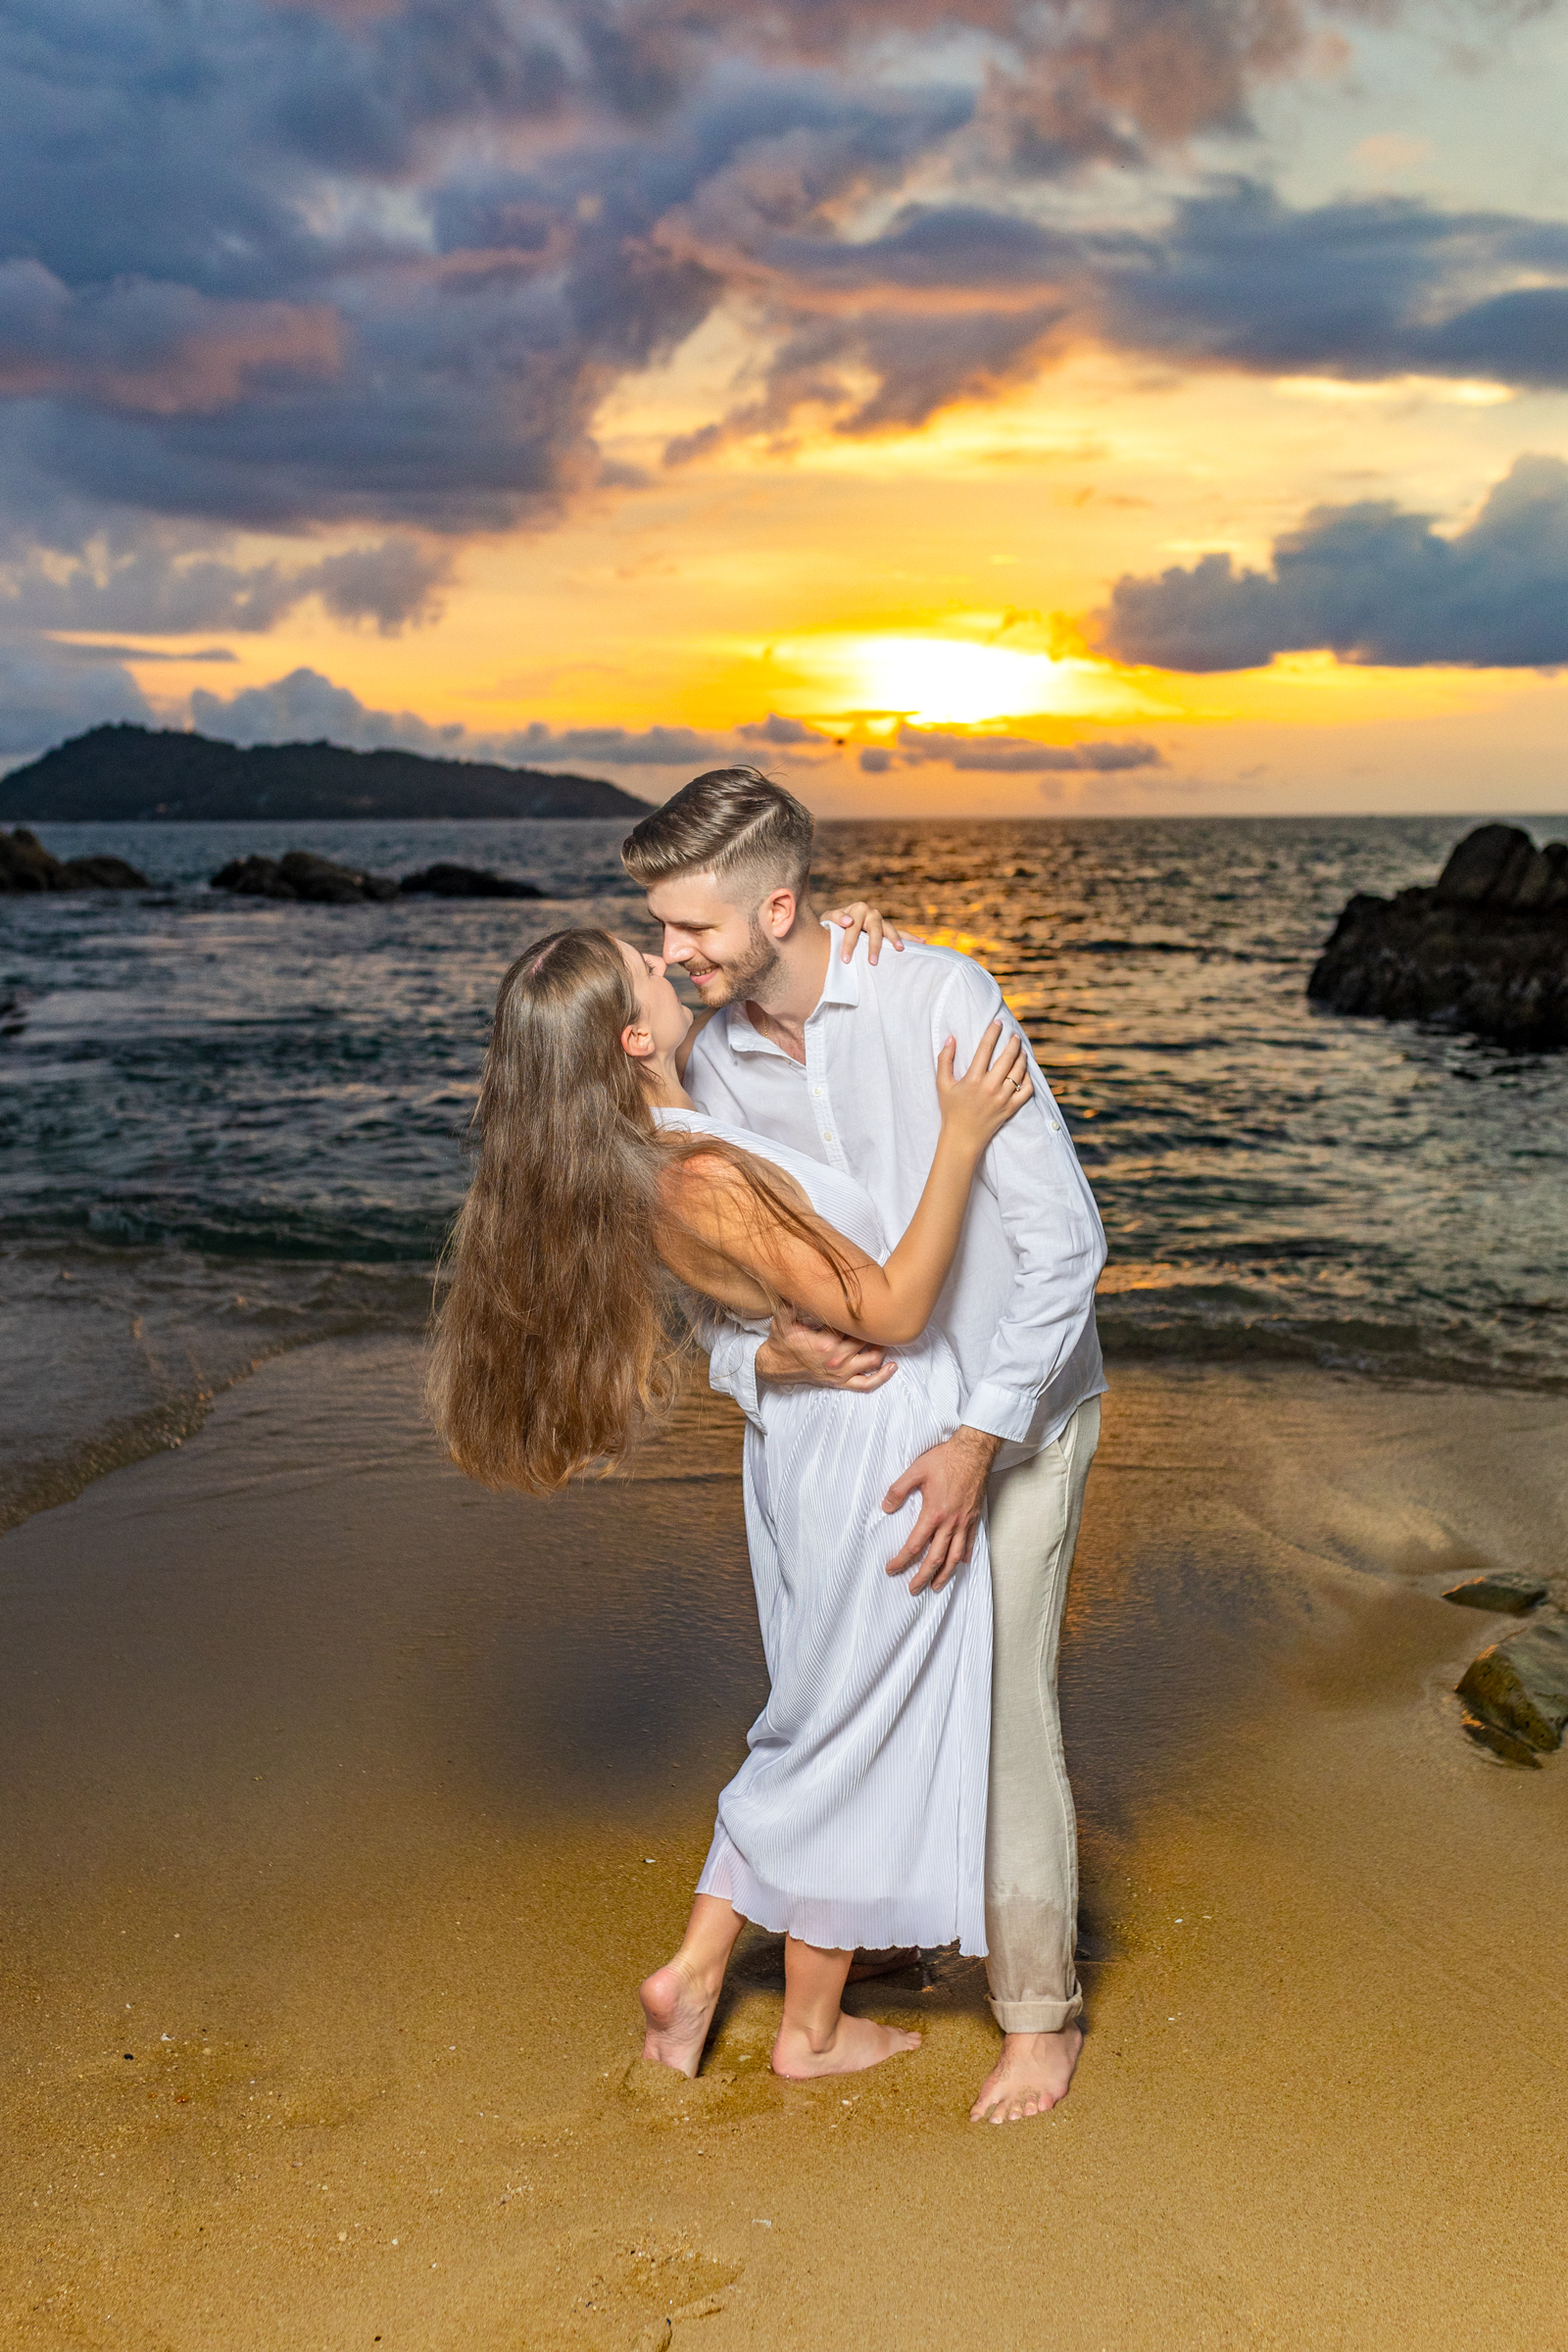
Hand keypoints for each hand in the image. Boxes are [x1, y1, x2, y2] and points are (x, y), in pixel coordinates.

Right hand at [756, 1307, 897, 1392]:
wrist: (774, 1365)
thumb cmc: (781, 1341)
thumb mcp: (782, 1319)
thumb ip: (791, 1303)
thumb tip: (797, 1284)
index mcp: (825, 1342)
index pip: (853, 1327)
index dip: (864, 1318)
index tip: (871, 1306)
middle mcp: (836, 1359)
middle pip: (867, 1342)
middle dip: (876, 1330)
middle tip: (883, 1317)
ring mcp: (840, 1372)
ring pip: (872, 1360)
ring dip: (882, 1348)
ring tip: (887, 1336)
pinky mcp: (840, 1383)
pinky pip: (866, 1384)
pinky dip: (882, 1377)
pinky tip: (892, 1366)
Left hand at [825, 901, 906, 963]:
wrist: (838, 923)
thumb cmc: (832, 924)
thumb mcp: (828, 920)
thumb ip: (835, 917)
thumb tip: (848, 921)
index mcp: (857, 909)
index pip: (853, 928)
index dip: (848, 943)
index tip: (845, 959)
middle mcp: (871, 913)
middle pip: (874, 930)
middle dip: (874, 946)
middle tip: (872, 962)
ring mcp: (881, 921)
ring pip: (889, 930)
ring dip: (895, 940)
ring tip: (899, 949)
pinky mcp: (887, 929)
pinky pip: (901, 933)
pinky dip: (911, 937)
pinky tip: (923, 942)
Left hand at [882, 1426, 1000, 1592]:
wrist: (974, 1452)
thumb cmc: (945, 1459)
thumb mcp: (916, 1470)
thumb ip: (898, 1490)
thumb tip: (885, 1508)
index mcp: (933, 1513)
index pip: (914, 1545)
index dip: (901, 1560)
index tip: (891, 1568)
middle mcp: (950, 1523)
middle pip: (935, 1558)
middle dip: (923, 1576)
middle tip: (913, 1589)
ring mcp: (964, 1522)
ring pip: (955, 1556)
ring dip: (945, 1574)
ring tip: (936, 1586)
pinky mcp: (974, 1517)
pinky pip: (970, 1543)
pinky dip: (964, 1556)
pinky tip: (959, 1564)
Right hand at [935, 1019, 1031, 1155]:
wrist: (962, 1138)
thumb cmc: (951, 1110)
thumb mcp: (942, 1084)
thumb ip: (945, 1060)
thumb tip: (951, 1038)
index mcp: (973, 1079)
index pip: (985, 1049)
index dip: (992, 1032)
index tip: (997, 1022)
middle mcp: (990, 1087)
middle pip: (1007, 1058)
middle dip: (1012, 1043)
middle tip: (1014, 1035)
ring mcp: (1002, 1098)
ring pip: (1019, 1072)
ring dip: (1022, 1058)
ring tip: (1021, 1050)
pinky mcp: (1010, 1108)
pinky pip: (1026, 1090)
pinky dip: (1028, 1079)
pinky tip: (1026, 1071)